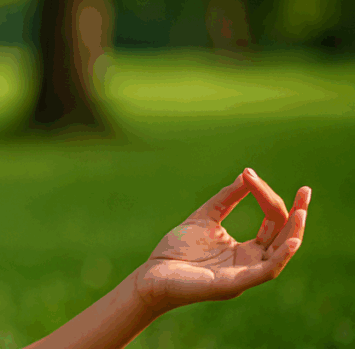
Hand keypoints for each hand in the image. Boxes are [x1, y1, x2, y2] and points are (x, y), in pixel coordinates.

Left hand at [134, 168, 309, 313]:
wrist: (153, 275)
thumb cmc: (177, 250)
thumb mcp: (204, 217)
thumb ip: (226, 199)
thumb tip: (246, 175)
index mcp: (245, 250)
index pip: (271, 223)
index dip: (268, 198)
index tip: (251, 175)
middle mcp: (250, 263)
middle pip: (283, 237)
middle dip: (297, 215)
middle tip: (306, 192)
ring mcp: (245, 275)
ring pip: (281, 254)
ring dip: (294, 232)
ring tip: (301, 211)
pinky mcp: (235, 284)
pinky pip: (267, 272)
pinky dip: (281, 257)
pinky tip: (291, 240)